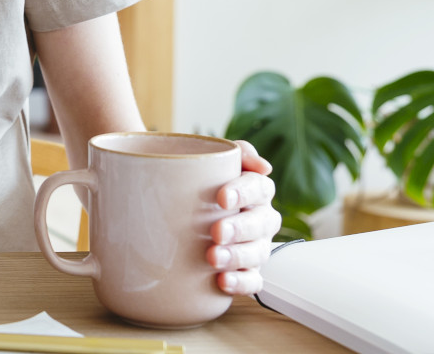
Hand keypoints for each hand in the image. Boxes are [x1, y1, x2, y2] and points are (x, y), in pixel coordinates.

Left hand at [208, 140, 278, 295]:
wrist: (172, 206)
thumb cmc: (197, 180)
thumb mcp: (207, 159)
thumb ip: (233, 151)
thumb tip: (262, 165)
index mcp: (255, 190)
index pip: (259, 187)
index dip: (244, 192)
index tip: (221, 198)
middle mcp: (261, 218)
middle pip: (261, 223)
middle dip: (240, 228)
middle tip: (216, 232)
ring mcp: (256, 246)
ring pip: (258, 253)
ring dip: (237, 257)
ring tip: (212, 258)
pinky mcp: (247, 271)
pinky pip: (253, 281)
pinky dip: (241, 283)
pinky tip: (222, 281)